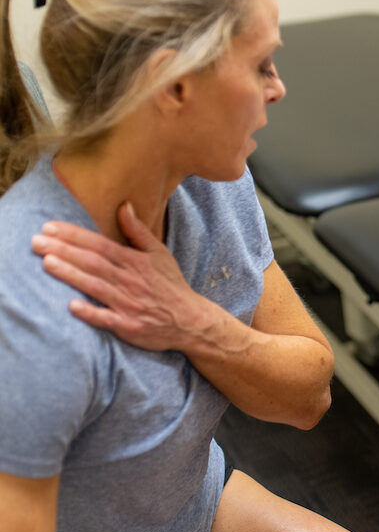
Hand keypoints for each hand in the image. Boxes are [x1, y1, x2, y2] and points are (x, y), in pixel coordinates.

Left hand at [31, 202, 208, 351]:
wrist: (190, 320)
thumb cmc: (170, 285)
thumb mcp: (159, 253)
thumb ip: (138, 231)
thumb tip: (123, 205)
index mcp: (136, 261)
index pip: (101, 245)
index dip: (75, 236)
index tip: (50, 227)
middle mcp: (131, 281)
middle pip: (93, 263)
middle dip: (64, 251)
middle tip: (36, 242)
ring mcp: (129, 304)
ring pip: (96, 287)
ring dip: (72, 275)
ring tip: (47, 263)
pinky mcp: (129, 326)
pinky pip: (107, 319)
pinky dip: (91, 313)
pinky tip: (72, 306)